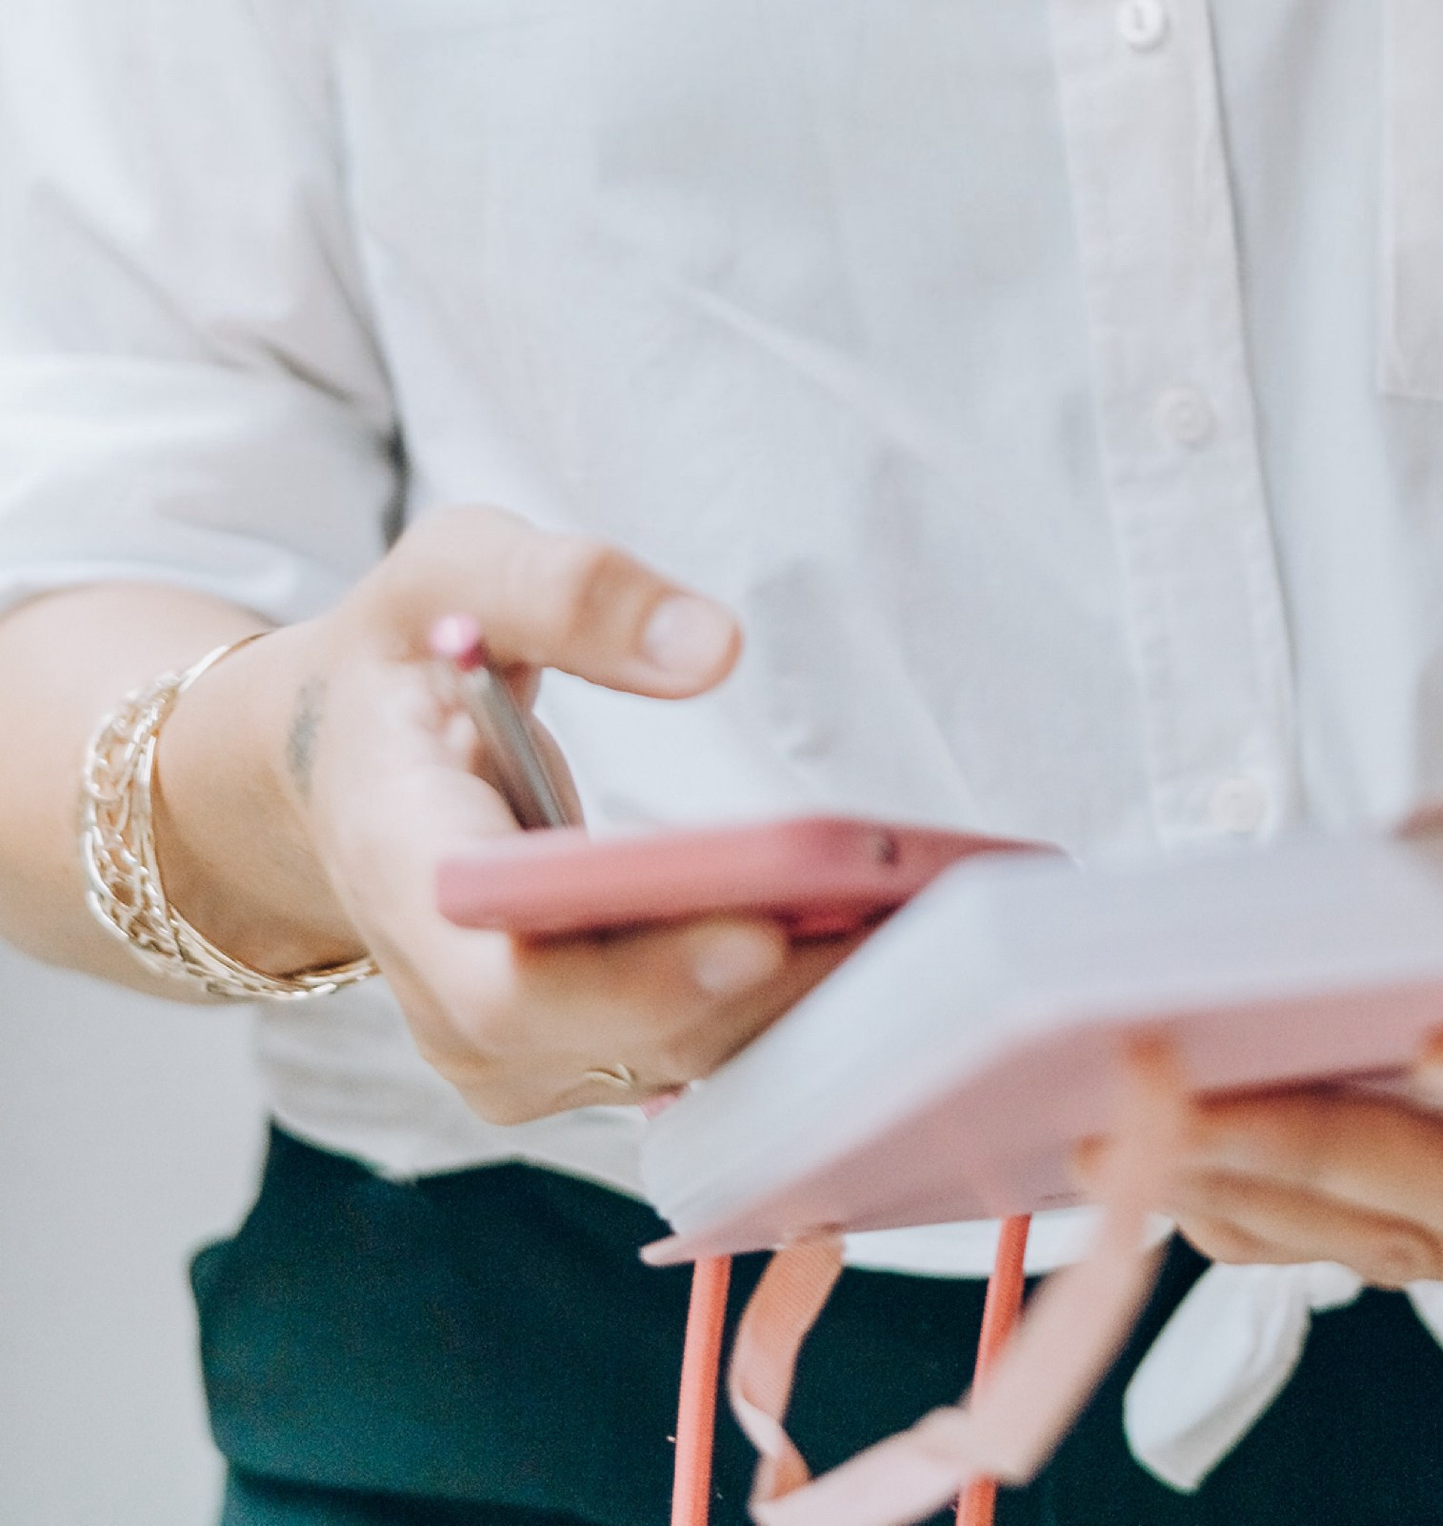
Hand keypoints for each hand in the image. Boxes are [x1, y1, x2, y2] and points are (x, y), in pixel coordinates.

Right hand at [151, 505, 844, 1122]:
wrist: (341, 755)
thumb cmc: (404, 653)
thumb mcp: (455, 567)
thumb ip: (572, 591)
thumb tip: (711, 648)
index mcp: (404, 864)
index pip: (506, 977)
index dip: (632, 980)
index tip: (760, 931)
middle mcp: (442, 988)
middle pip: (612, 1038)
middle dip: (762, 993)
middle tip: (902, 928)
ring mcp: (500, 1041)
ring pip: (663, 1063)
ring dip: (790, 1011)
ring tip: (914, 934)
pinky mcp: (561, 1050)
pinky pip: (679, 1053)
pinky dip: (776, 1013)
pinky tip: (870, 948)